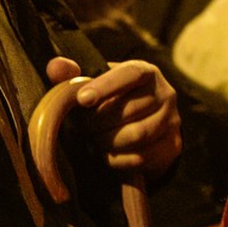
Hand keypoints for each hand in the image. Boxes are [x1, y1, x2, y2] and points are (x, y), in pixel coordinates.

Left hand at [47, 56, 179, 180]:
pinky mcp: (171, 146)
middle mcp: (166, 94)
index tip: (82, 99)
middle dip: (96, 122)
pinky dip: (116, 158)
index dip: (105, 86)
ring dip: (105, 141)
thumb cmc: (114, 98)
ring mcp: (171, 121)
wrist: (147, 124)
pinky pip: (139, 157)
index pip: (131, 74)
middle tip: (79, 126)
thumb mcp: (97, 82)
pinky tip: (105, 152)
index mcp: (146, 72)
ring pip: (135, 136)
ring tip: (91, 139)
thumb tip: (55, 68)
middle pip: (128, 111)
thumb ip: (73, 74)